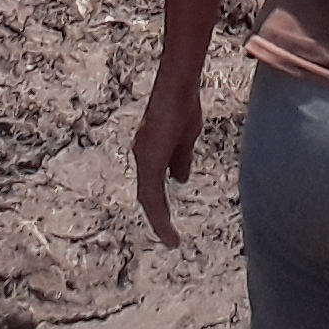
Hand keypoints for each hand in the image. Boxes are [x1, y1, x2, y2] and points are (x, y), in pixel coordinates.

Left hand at [132, 72, 201, 247]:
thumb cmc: (182, 105)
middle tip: (169, 236)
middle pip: (148, 194)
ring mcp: (144, 159)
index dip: (159, 202)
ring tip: (171, 239)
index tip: (168, 220)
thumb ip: (180, 159)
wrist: (177, 89)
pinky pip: (152, 196)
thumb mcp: (185, 139)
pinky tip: (167, 229)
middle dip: (158, 215)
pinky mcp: (149, 161)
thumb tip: (180, 179)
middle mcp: (143, 156)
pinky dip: (159, 215)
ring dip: (159, 220)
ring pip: (149, 198)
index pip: (152, 183)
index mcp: (150, 152)